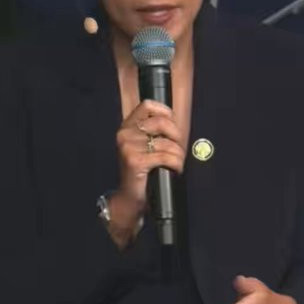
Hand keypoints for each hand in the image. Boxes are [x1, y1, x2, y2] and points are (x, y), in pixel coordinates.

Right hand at [111, 100, 185, 231]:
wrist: (129, 198)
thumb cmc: (141, 172)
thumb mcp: (143, 146)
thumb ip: (153, 132)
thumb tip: (175, 122)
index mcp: (126, 127)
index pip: (147, 105)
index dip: (165, 113)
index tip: (173, 127)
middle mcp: (124, 134)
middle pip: (161, 122)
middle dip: (176, 136)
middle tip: (179, 149)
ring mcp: (128, 147)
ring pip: (166, 143)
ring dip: (178, 154)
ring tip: (177, 163)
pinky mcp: (135, 161)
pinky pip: (165, 156)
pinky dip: (176, 163)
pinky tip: (176, 169)